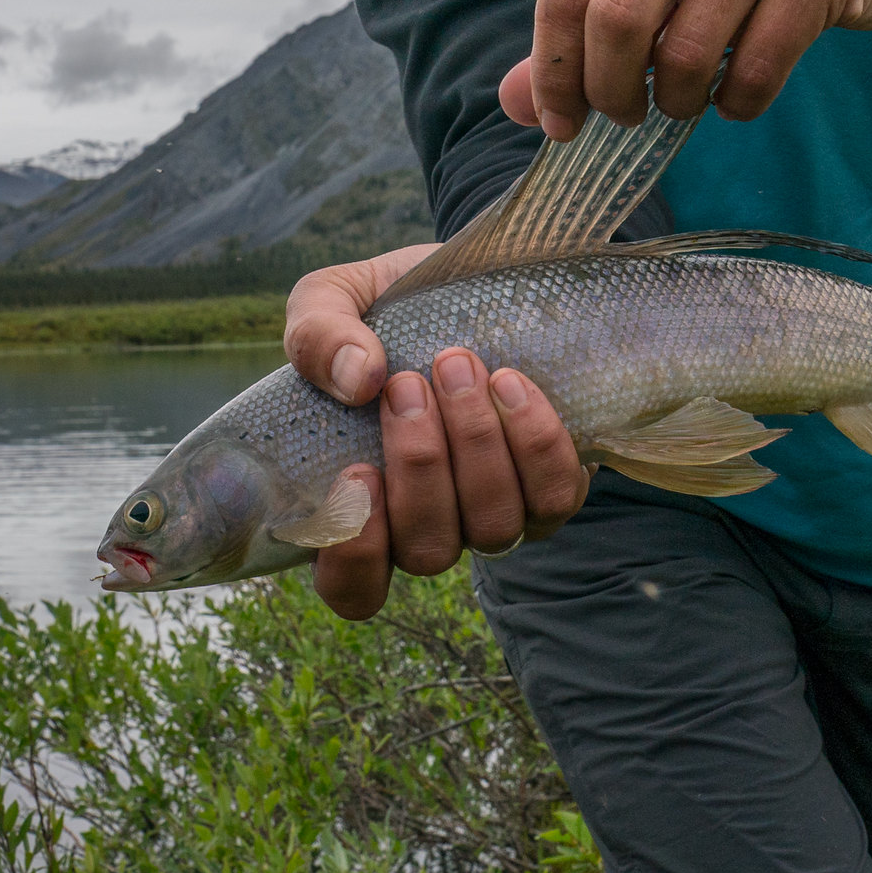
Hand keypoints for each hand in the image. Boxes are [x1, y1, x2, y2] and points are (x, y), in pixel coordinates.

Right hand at [283, 247, 593, 619]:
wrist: (464, 282)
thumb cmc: (381, 312)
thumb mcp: (327, 301)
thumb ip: (316, 337)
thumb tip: (357, 380)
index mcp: (360, 510)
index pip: (352, 590)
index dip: (355, 555)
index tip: (356, 472)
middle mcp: (430, 529)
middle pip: (428, 550)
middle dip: (420, 466)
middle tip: (407, 384)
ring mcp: (494, 515)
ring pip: (493, 527)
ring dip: (476, 446)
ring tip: (457, 367)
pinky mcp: (552, 488)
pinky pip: (555, 495)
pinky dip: (534, 441)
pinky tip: (510, 382)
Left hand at [512, 0, 871, 133]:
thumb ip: (586, 21)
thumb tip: (517, 102)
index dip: (553, 69)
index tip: (560, 122)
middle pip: (618, 18)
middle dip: (609, 91)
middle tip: (623, 117)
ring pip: (687, 50)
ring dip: (677, 102)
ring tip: (684, 101)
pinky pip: (756, 67)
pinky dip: (737, 103)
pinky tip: (737, 94)